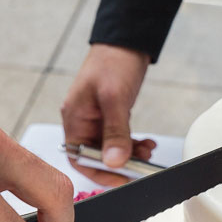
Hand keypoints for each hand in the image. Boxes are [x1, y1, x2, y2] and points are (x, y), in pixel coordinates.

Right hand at [61, 43, 155, 186]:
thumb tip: (114, 161)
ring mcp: (96, 122)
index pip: (79, 159)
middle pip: (97, 158)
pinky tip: (146, 143)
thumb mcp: (114, 98)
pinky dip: (133, 145)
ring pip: (111, 151)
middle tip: (141, 165)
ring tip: (148, 151)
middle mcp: (83, 123)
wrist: (126, 42)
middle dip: (120, 164)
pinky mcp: (110, 119)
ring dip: (130, 156)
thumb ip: (115, 132)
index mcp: (74, 119)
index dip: (99, 173)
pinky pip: (119, 141)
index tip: (121, 179)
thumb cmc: (113, 62)